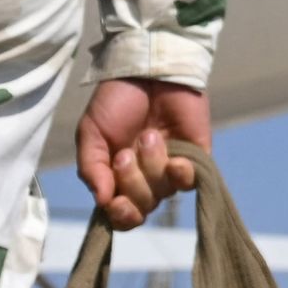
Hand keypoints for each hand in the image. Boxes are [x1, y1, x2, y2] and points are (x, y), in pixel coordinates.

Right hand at [74, 77, 211, 228]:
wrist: (145, 70)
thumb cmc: (116, 101)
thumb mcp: (91, 134)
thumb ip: (91, 169)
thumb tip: (103, 202)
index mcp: (118, 179)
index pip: (123, 216)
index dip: (121, 216)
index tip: (116, 202)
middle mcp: (146, 179)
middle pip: (143, 207)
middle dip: (132, 182)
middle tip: (125, 152)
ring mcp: (170, 169)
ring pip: (163, 192)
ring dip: (151, 165)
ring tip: (149, 136)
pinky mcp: (196, 156)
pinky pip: (190, 180)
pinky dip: (181, 174)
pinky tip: (176, 160)